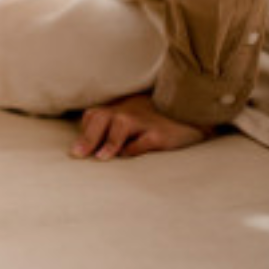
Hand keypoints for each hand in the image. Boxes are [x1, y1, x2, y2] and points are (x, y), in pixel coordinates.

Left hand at [70, 93, 211, 159]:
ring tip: (101, 158)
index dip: (84, 132)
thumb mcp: (133, 118)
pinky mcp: (161, 134)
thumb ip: (113, 128)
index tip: (76, 151)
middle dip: (87, 137)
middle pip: (101, 117)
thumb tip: (90, 150)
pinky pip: (145, 140)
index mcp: (119, 110)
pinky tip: (129, 157)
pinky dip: (136, 148)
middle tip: (76, 155)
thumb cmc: (156, 120)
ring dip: (109, 141)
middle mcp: (128, 113)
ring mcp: (145, 122)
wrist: (191, 115)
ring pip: (121, 124)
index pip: (93, 116)